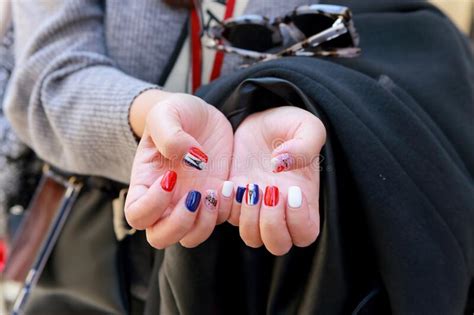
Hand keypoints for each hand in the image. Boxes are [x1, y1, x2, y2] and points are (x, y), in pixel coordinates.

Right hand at [124, 92, 232, 247]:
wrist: (203, 116)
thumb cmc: (177, 114)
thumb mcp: (167, 112)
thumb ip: (169, 132)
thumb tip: (186, 157)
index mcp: (145, 182)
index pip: (136, 214)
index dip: (152, 205)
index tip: (171, 177)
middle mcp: (165, 200)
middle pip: (159, 237)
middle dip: (178, 224)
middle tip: (194, 194)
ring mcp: (190, 203)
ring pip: (189, 238)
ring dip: (202, 223)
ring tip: (212, 192)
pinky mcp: (214, 202)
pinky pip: (217, 223)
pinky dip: (223, 211)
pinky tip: (227, 186)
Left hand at [227, 106, 325, 254]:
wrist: (259, 119)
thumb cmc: (288, 125)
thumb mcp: (307, 126)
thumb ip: (306, 146)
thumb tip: (281, 166)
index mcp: (303, 200)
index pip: (305, 234)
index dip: (299, 221)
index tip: (292, 191)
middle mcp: (280, 211)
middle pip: (278, 245)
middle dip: (271, 224)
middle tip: (269, 191)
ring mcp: (255, 208)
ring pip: (252, 237)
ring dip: (249, 217)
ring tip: (248, 185)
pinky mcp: (232, 200)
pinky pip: (226, 218)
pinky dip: (227, 206)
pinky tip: (231, 182)